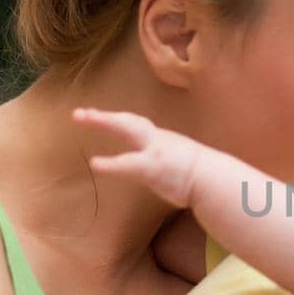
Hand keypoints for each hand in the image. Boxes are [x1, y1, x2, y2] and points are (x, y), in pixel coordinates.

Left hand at [73, 107, 203, 208]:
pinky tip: (95, 163)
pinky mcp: (154, 167)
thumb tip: (162, 166)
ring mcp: (155, 151)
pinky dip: (112, 163)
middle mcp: (158, 140)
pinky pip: (129, 163)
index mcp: (162, 141)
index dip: (117, 120)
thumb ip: (167, 160)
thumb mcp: (181, 163)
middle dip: (104, 117)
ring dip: (104, 121)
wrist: (215, 181)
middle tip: (78, 114)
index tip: (96, 115)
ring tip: (81, 117)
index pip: (136, 125)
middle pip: (128, 122)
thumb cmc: (201, 176)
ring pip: (127, 130)